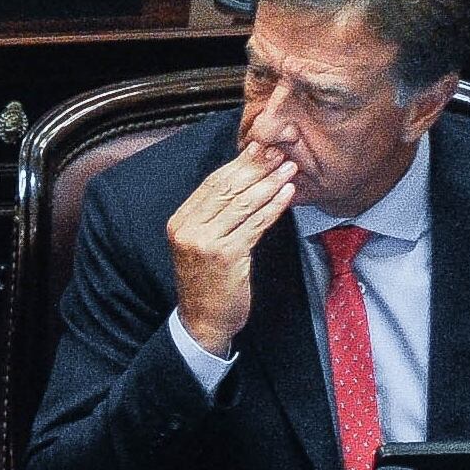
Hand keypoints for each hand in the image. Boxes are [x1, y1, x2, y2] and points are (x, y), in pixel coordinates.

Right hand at [167, 141, 296, 355]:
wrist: (203, 322)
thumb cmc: (208, 283)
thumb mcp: (203, 244)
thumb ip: (214, 217)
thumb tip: (243, 182)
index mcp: (180, 222)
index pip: (212, 184)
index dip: (238, 164)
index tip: (260, 148)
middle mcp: (188, 229)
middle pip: (227, 188)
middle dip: (256, 166)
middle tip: (279, 149)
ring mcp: (205, 242)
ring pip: (243, 204)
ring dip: (269, 183)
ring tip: (289, 168)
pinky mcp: (226, 255)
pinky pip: (254, 224)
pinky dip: (273, 207)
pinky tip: (287, 194)